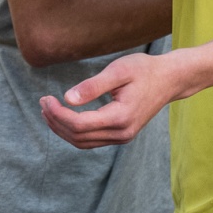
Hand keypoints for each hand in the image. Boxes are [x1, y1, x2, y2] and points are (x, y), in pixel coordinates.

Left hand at [39, 50, 181, 149]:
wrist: (170, 80)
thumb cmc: (144, 70)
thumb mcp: (118, 71)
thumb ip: (93, 86)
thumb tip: (67, 99)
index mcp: (120, 117)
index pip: (79, 124)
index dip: (57, 114)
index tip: (46, 98)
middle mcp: (121, 133)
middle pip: (77, 137)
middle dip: (56, 121)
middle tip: (43, 102)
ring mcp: (122, 137)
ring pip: (82, 142)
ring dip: (62, 129)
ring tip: (48, 110)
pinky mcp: (121, 135)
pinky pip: (91, 140)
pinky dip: (74, 132)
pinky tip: (64, 117)